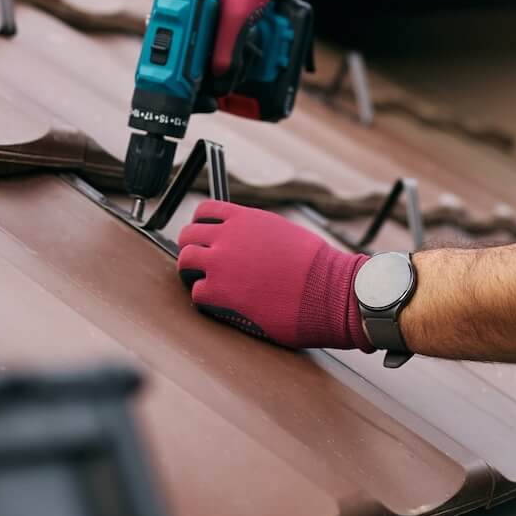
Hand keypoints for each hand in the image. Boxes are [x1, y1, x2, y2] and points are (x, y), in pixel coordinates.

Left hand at [176, 201, 371, 351]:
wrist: (330, 290)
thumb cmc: (316, 267)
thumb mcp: (284, 232)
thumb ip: (258, 232)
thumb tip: (249, 239)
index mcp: (245, 218)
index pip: (205, 211)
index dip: (202, 226)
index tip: (205, 238)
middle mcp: (228, 235)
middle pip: (188, 235)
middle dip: (192, 249)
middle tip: (200, 264)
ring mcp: (221, 263)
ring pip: (185, 261)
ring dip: (192, 273)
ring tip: (204, 284)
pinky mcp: (220, 292)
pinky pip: (196, 293)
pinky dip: (203, 299)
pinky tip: (218, 304)